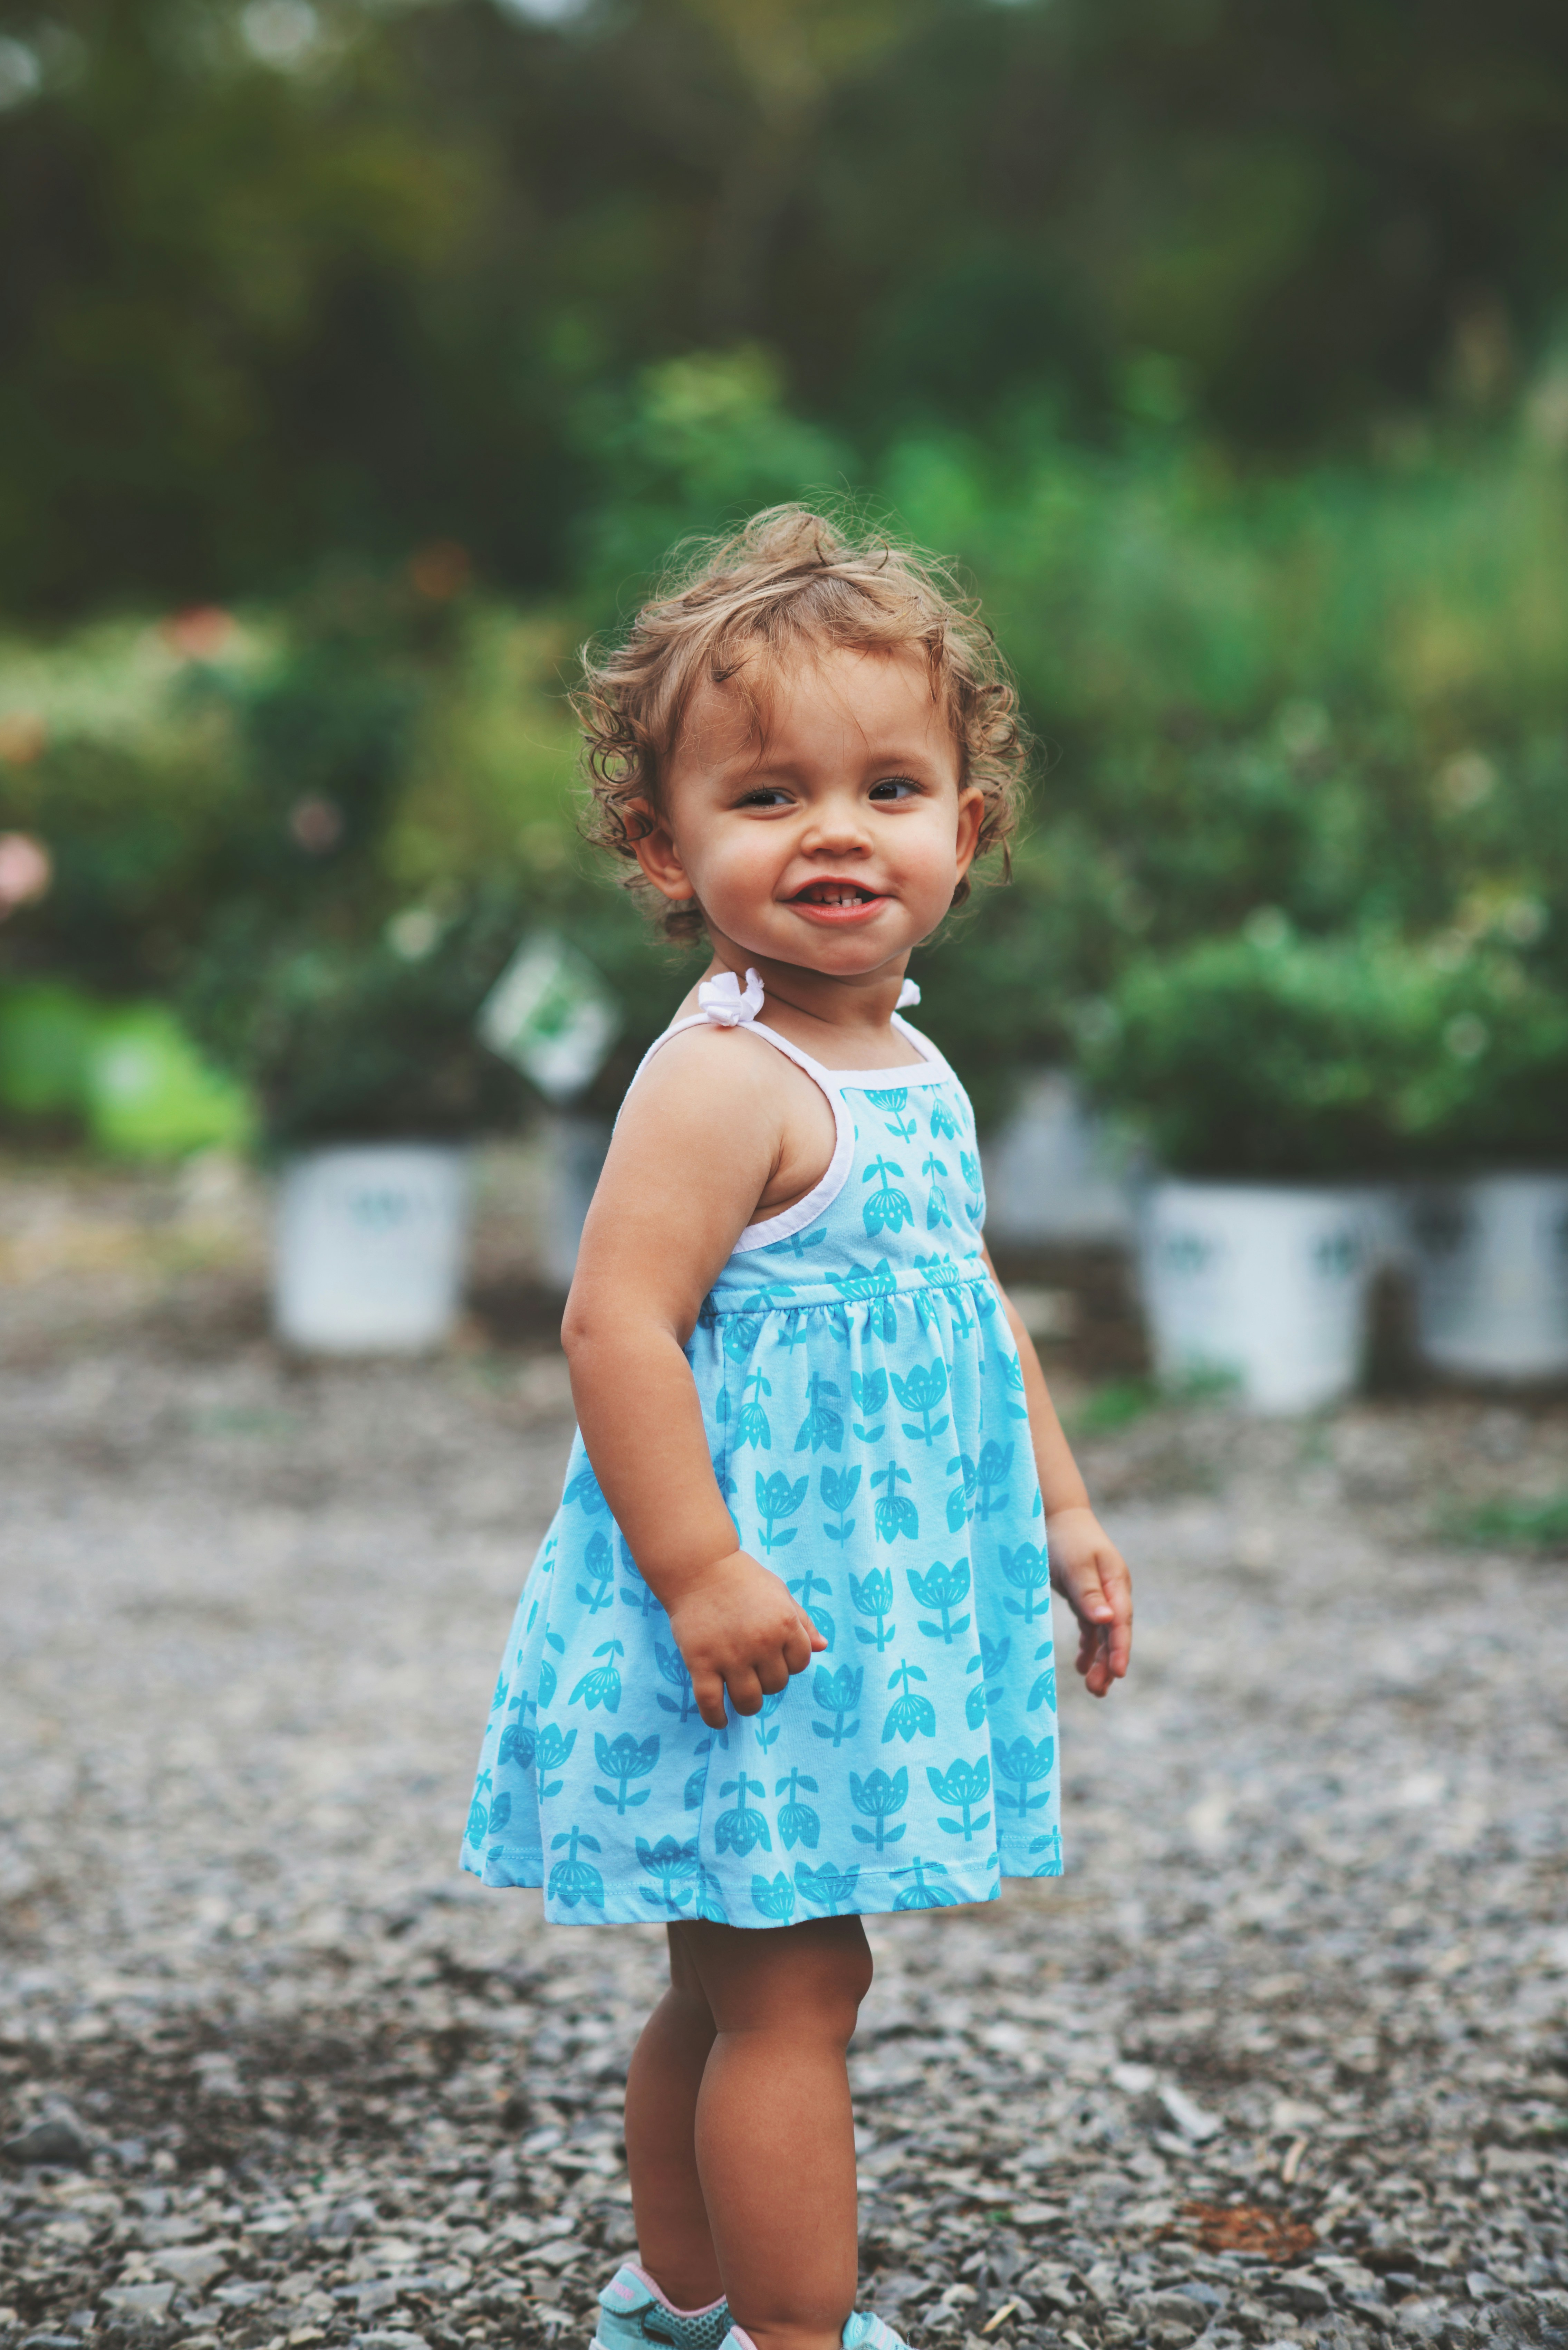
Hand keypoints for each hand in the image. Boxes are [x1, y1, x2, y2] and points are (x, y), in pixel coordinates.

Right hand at [667, 1550, 826, 1728]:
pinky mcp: (701, 1662)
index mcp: (784, 1624)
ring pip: (749, 1700)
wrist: (699, 1567)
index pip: (800, 1663)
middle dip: (768, 1679)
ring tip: (741, 1693)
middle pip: (776, 1685)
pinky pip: (710, 1703)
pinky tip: (720, 1720)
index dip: (789, 1662)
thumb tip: (823, 1646)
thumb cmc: (743, 1579)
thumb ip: (802, 1622)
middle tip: (753, 1667)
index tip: (774, 1656)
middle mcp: (762, 1642)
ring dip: (748, 1703)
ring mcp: (730, 1655)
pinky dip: (716, 1718)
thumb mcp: (780, 1594)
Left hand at [1046, 1506, 1131, 1697]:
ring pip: (1104, 1635)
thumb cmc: (1066, 1537)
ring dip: (1100, 1660)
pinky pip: (1091, 1629)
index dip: (1120, 1648)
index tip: (1118, 1672)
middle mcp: (1113, 1592)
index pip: (1121, 1621)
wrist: (1055, 1515)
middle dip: (1109, 1662)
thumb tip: (1108, 1620)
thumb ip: (1089, 1593)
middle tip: (1098, 1691)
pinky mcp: (1086, 1598)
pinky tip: (1083, 1666)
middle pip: (1115, 1633)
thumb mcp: (1076, 1564)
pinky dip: (1089, 1647)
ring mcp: (1101, 1596)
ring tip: (1093, 1688)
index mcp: (1116, 1582)